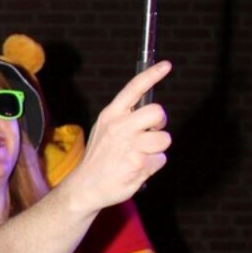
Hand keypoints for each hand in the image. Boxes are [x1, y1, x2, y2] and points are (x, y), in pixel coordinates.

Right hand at [69, 60, 171, 217]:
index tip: (166, 65)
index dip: (152, 75)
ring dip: (158, 149)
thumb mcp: (104, 129)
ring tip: (141, 155)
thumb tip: (149, 110)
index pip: (134, 88)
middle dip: (160, 124)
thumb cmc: (99, 158)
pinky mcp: (138, 164)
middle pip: (158, 112)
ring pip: (164, 139)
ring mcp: (129, 146)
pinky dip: (153, 166)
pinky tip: (138, 168)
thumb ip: (124, 117)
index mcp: (111, 115)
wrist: (84, 187)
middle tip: (151, 134)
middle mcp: (119, 127)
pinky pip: (161, 160)